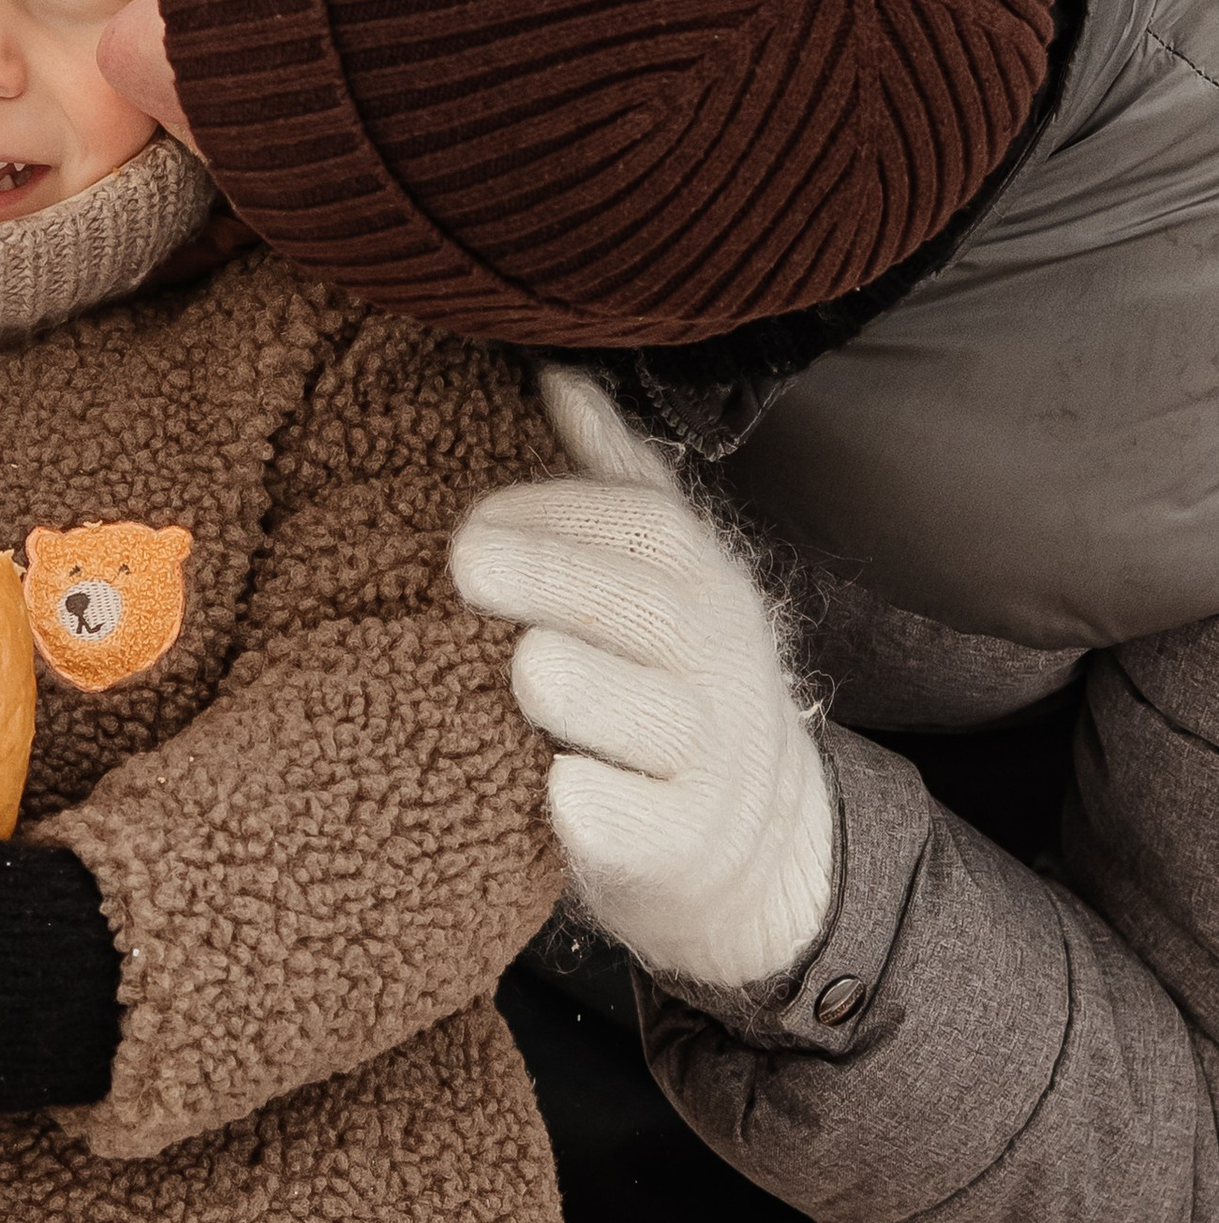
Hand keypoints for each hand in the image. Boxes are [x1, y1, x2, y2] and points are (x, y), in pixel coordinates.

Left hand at [451, 384, 833, 992]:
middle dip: (556, 579)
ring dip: (584, 685)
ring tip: (527, 667)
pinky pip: (640, 825)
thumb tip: (558, 373)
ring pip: (654, 716)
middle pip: (648, 609)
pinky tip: (554, 788)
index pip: (644, 527)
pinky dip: (595, 808)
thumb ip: (613, 485)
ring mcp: (707, 761)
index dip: (559, 512)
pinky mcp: (683, 848)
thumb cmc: (670, 690)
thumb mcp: (663, 584)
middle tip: (467, 566)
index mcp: (702, 587)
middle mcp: (719, 665)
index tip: (471, 518)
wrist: (754, 843)